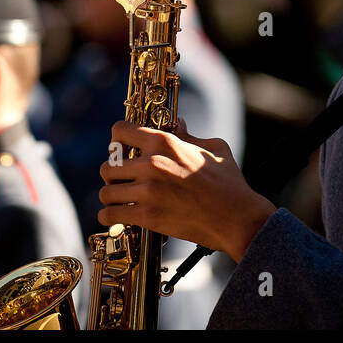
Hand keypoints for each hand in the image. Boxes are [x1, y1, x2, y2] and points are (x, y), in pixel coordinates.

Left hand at [97, 119, 276, 262]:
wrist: (236, 218)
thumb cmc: (229, 183)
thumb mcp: (213, 148)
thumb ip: (189, 135)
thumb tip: (178, 123)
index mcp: (164, 142)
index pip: (119, 131)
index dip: (117, 140)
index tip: (121, 150)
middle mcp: (152, 164)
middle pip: (108, 165)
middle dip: (113, 173)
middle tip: (121, 180)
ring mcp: (148, 191)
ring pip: (106, 192)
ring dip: (111, 196)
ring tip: (118, 199)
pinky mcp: (148, 216)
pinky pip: (110, 215)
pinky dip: (109, 216)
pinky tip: (114, 216)